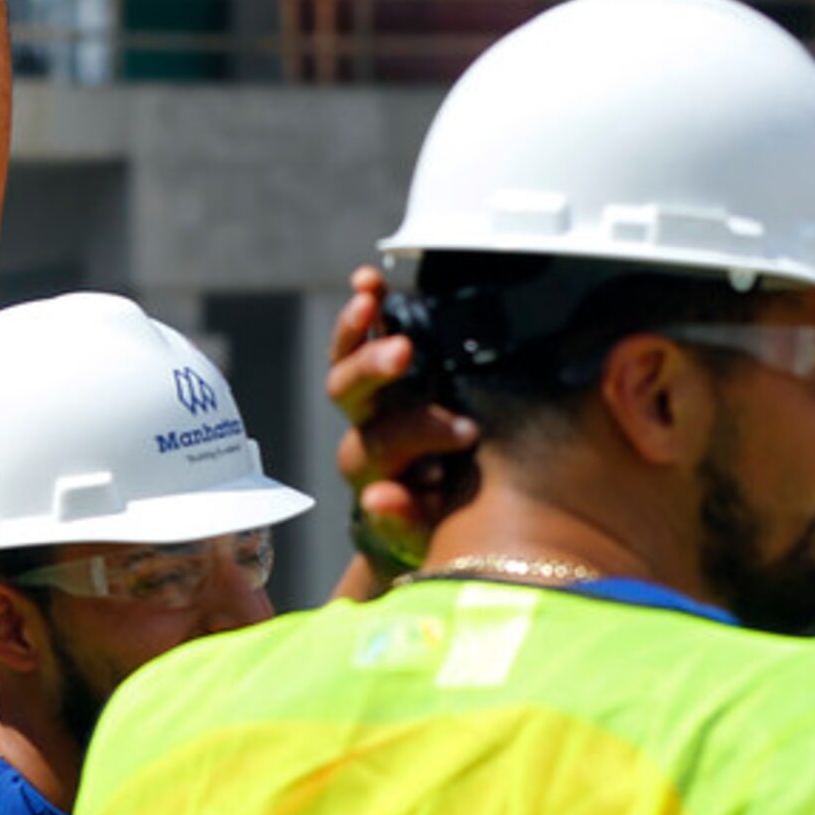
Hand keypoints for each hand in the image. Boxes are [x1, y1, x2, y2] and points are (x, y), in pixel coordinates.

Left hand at [328, 265, 479, 573]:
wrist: (418, 514)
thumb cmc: (437, 523)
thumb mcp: (428, 535)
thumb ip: (409, 520)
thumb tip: (378, 499)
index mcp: (377, 465)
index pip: (387, 443)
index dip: (422, 434)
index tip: (468, 431)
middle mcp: (364, 426)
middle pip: (349, 394)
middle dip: (372, 369)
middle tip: (402, 352)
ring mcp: (368, 395)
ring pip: (346, 357)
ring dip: (356, 325)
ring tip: (369, 293)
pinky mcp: (379, 368)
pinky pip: (363, 332)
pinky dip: (366, 304)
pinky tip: (369, 278)